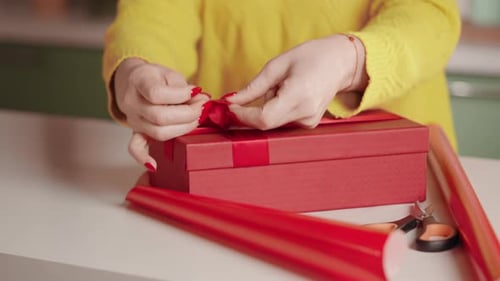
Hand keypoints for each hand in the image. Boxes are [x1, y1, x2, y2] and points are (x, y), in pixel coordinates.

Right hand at [113, 58, 208, 169]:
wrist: (135, 80)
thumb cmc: (156, 78)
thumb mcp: (170, 74)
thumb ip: (183, 88)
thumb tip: (200, 102)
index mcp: (138, 81)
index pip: (157, 94)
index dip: (181, 95)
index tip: (196, 92)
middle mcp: (131, 102)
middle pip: (159, 117)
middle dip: (189, 114)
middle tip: (203, 107)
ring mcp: (133, 120)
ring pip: (158, 133)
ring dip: (183, 129)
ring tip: (196, 118)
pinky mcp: (136, 132)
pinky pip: (135, 148)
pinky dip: (143, 158)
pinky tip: (154, 165)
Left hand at [228, 34, 366, 129]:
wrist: (340, 63)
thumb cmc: (311, 57)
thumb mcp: (278, 65)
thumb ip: (254, 87)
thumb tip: (232, 101)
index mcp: (299, 95)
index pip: (264, 118)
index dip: (243, 116)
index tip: (230, 106)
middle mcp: (306, 113)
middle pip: (266, 124)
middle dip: (250, 113)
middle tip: (249, 95)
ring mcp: (309, 121)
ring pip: (272, 123)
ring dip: (265, 109)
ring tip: (281, 87)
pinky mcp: (309, 124)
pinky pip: (281, 122)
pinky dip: (276, 110)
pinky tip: (288, 95)